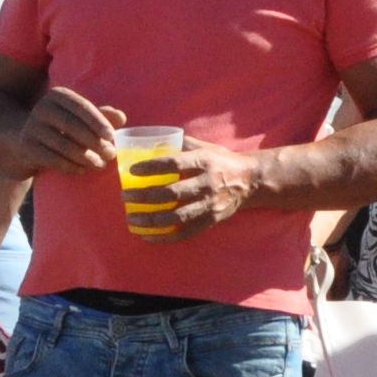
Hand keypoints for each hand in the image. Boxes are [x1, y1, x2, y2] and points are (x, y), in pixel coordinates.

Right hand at [6, 88, 125, 178]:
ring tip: (100, 164)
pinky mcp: (26, 147)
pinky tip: (81, 170)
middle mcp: (42, 107)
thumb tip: (121, 117)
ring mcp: (31, 127)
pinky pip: (51, 158)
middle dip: (94, 141)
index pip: (81, 106)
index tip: (112, 136)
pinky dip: (69, 166)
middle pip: (72, 125)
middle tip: (110, 154)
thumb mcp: (78, 119)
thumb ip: (99, 117)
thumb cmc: (58, 128)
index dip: (98, 121)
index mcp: (58, 95)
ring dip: (84, 156)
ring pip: (62, 144)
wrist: (20, 141)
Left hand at [136, 135, 258, 238]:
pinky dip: (165, 236)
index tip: (132, 170)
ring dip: (151, 219)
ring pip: (177, 216)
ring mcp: (210, 204)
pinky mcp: (212, 220)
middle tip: (125, 196)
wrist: (251, 180)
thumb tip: (152, 140)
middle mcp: (207, 183)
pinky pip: (186, 232)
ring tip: (132, 219)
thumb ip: (181, 144)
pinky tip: (148, 235)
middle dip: (145, 196)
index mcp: (204, 161)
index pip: (173, 163)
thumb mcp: (205, 146)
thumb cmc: (222, 160)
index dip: (151, 167)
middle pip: (172, 193)